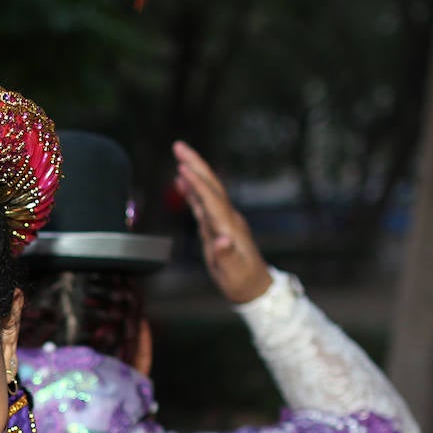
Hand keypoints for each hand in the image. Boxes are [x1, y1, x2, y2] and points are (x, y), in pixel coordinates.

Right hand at [172, 141, 271, 303]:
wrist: (254, 287)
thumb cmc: (242, 281)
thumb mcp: (233, 272)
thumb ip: (226, 256)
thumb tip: (221, 240)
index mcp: (229, 226)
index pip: (212, 199)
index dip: (197, 183)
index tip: (183, 167)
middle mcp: (227, 218)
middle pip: (211, 184)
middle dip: (196, 164)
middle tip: (179, 145)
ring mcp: (223, 220)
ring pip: (207, 189)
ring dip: (194, 171)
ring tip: (179, 155)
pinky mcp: (217, 225)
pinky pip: (203, 202)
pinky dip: (193, 190)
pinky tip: (182, 181)